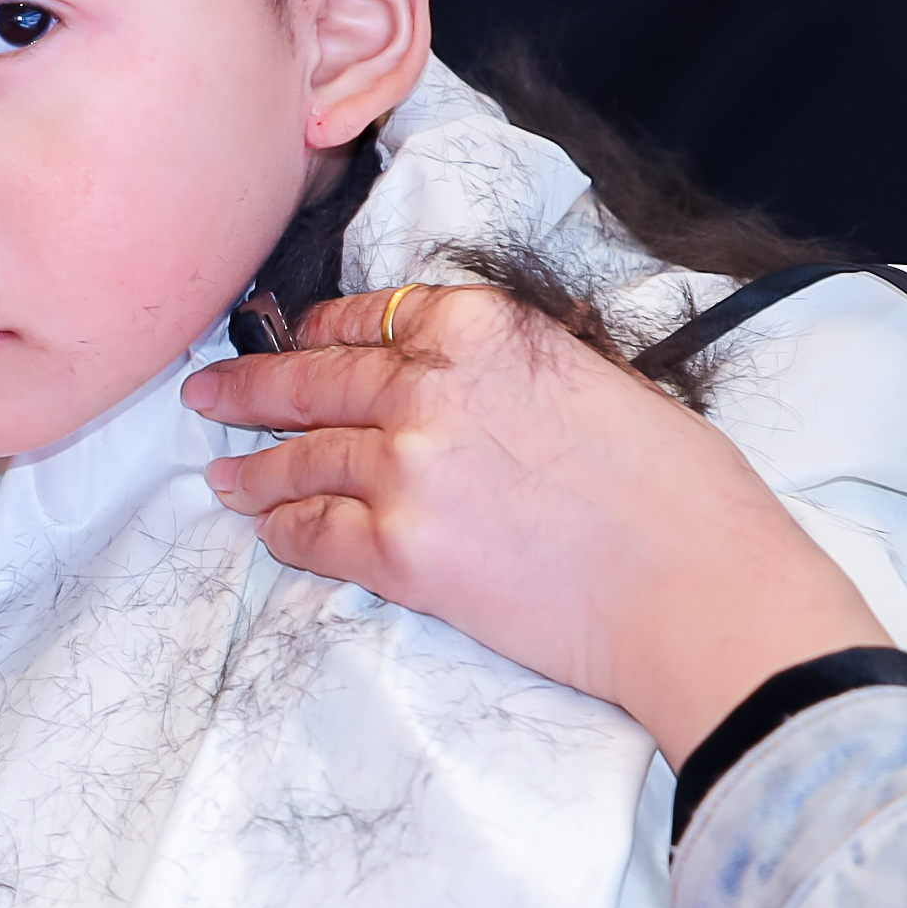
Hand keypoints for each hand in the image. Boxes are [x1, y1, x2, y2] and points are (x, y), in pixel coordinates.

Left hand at [182, 284, 887, 767]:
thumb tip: (480, 384)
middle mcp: (432, 385)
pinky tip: (266, 530)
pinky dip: (285, 532)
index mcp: (486, 330)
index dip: (323, 333)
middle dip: (252, 388)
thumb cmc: (681, 495)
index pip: (375, 318)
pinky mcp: (397, 549)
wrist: (698, 588)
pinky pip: (315, 534)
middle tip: (208, 394)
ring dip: (253, 467)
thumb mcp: (601, 383)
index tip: (296, 340)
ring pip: (303, 458)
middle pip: (316, 381)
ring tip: (221, 474)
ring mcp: (406, 466)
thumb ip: (518, 372)